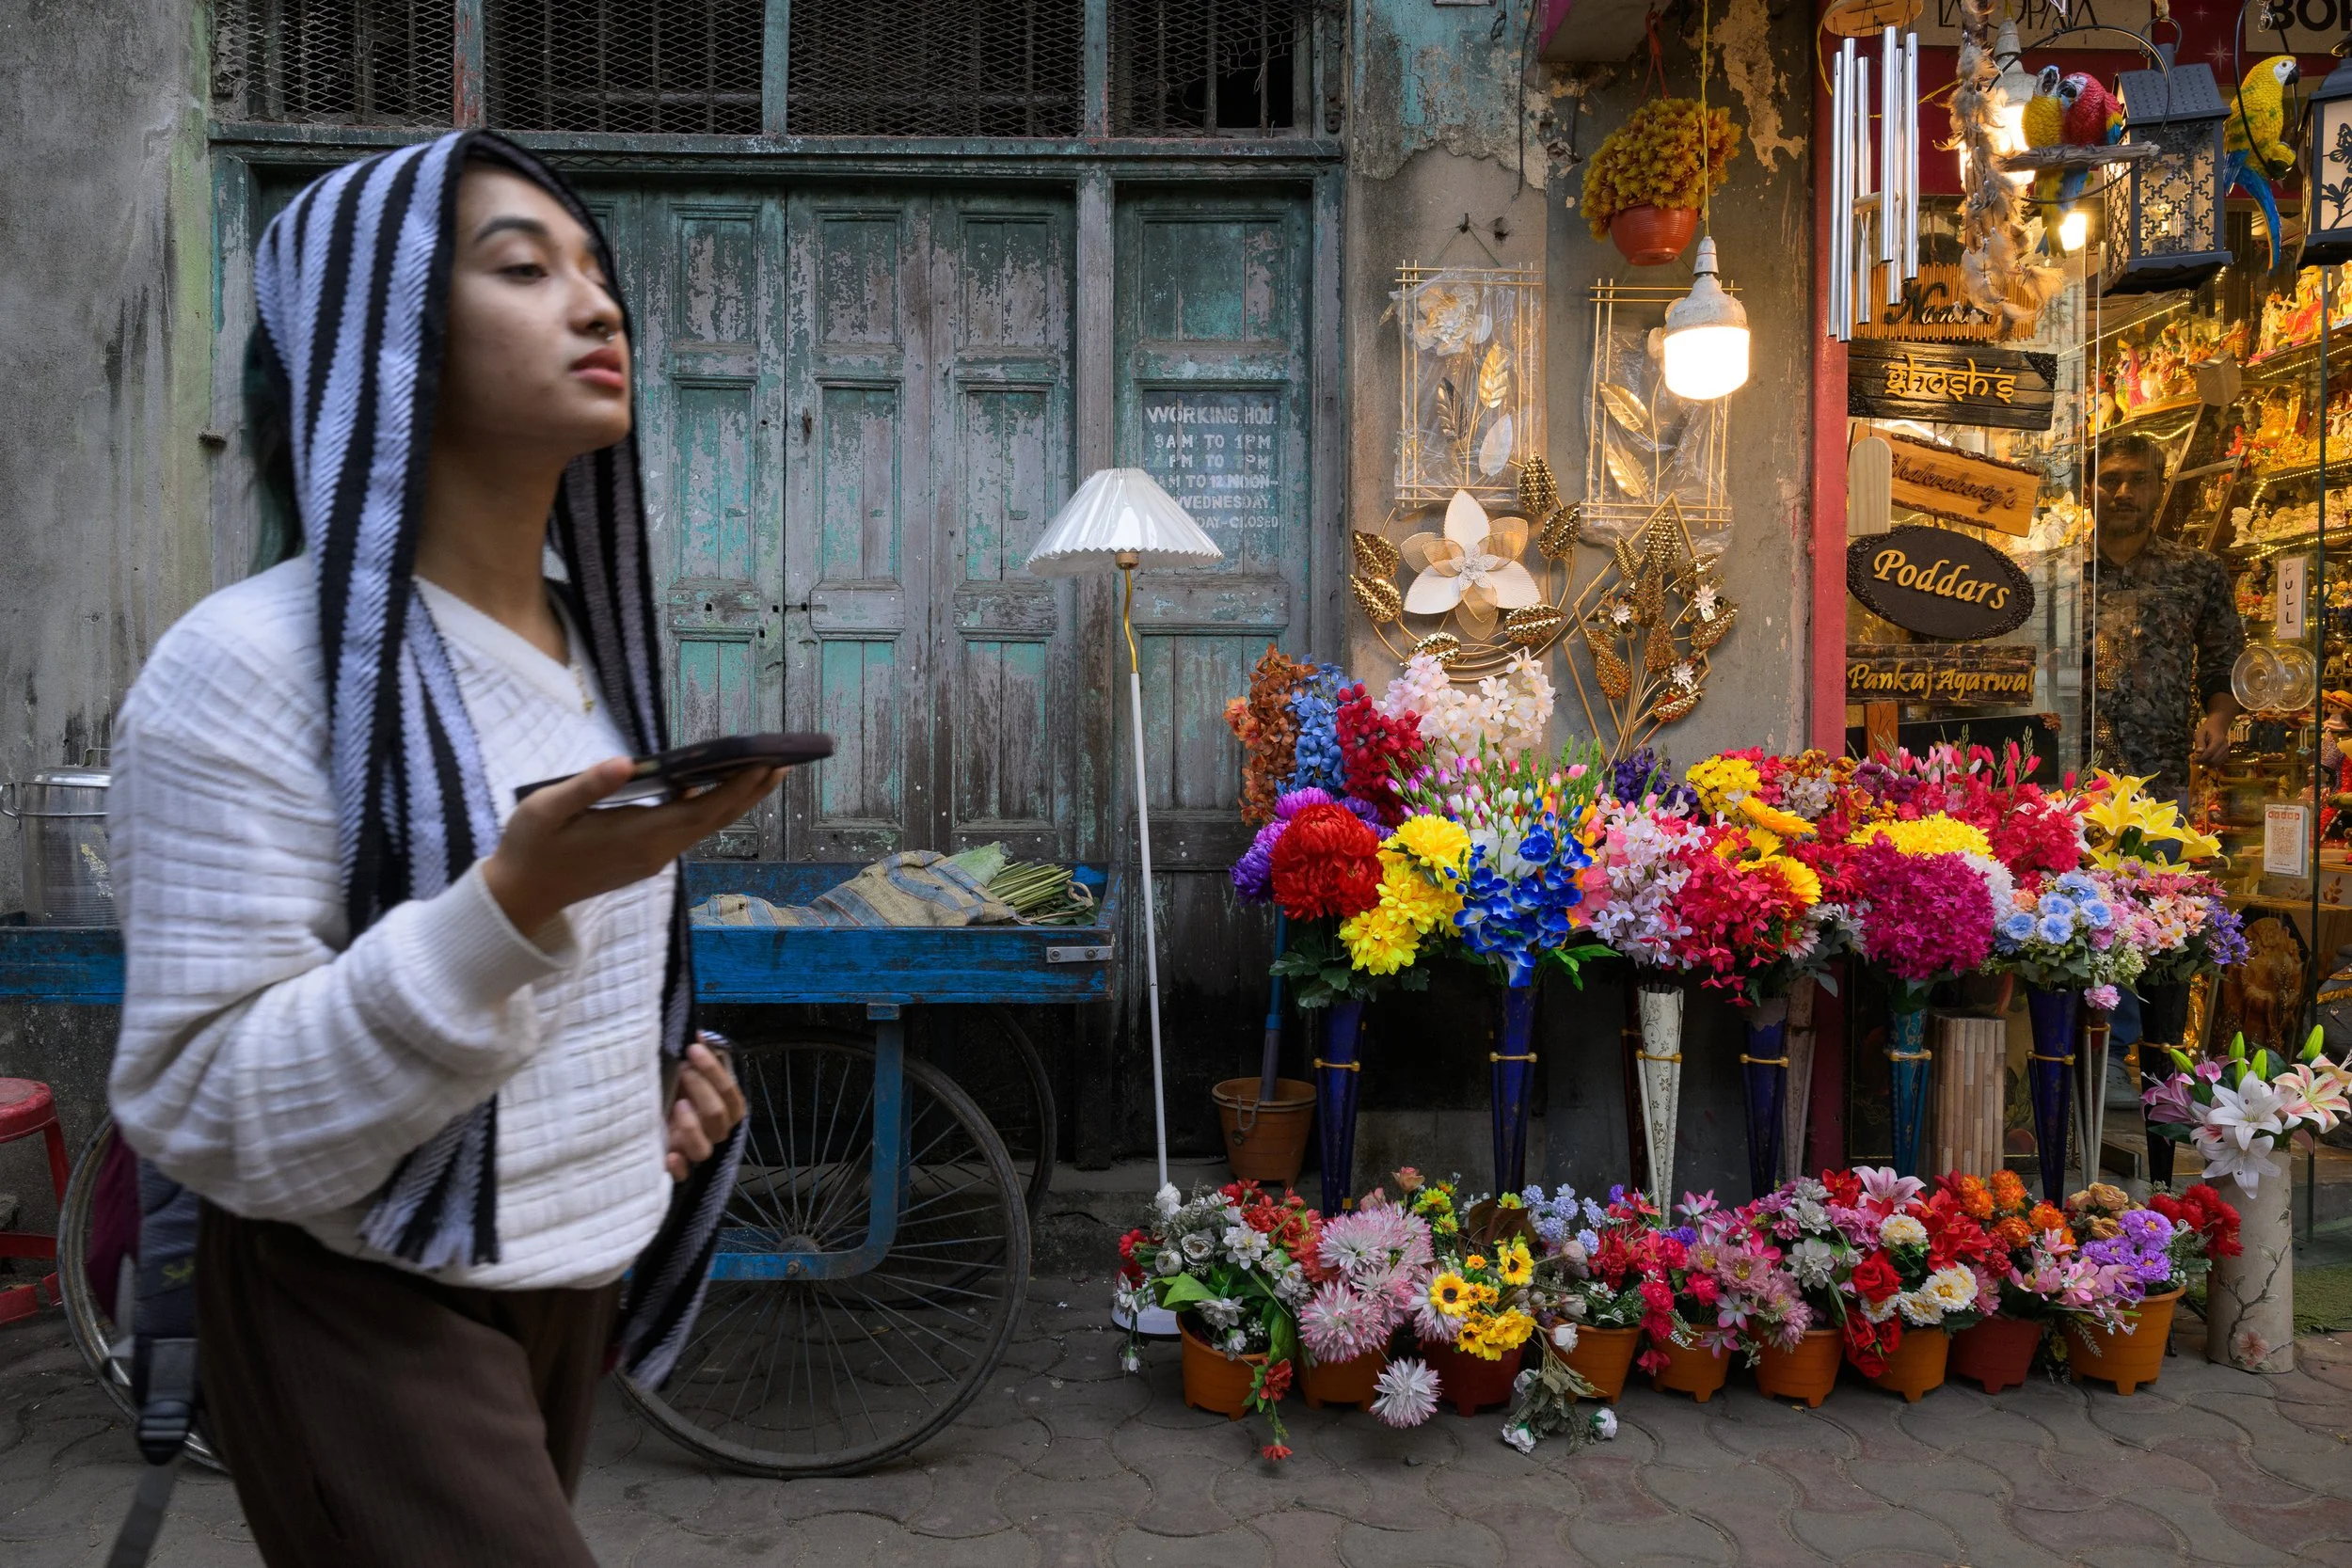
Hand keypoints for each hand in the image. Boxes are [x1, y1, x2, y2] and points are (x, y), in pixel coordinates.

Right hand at [480, 760, 781, 937]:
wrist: (520, 895)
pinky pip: (687, 831)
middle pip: (714, 819)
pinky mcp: (645, 860)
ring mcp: (652, 859)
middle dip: (750, 790)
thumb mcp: (548, 809)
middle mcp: (654, 852)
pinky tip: (714, 788)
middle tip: (784, 761)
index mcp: (637, 837)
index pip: (701, 809)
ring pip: (704, 827)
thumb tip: (627, 763)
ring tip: (763, 770)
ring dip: (734, 800)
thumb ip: (588, 786)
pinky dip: (708, 808)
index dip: (736, 787)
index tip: (765, 761)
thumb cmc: (531, 846)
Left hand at [665, 1037, 745, 1180]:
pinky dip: (678, 1167)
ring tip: (677, 1105)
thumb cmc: (672, 1093)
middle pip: (718, 1115)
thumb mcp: (682, 1074)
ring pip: (704, 1148)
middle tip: (682, 1070)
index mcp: (723, 1109)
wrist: (647, 1120)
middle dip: (702, 1089)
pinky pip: (683, 1176)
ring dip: (692, 1125)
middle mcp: (713, 1132)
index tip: (693, 1049)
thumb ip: (694, 1059)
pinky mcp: (675, 1168)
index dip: (714, 1071)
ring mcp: (694, 1151)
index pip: (730, 1093)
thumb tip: (694, 1029)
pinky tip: (669, 1155)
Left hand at [2192, 712, 2233, 766]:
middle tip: (2195, 760)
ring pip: (2216, 763)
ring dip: (2207, 764)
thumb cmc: (2207, 730)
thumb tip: (2198, 752)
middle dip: (2203, 762)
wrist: (2217, 728)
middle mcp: (2224, 747)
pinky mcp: (2225, 755)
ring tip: (2200, 759)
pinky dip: (2211, 764)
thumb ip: (2199, 742)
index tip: (2193, 761)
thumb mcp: (2200, 733)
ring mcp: (2226, 751)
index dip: (2201, 759)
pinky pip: (2218, 763)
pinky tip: (2205, 760)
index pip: (2210, 753)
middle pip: (2213, 760)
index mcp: (2218, 740)